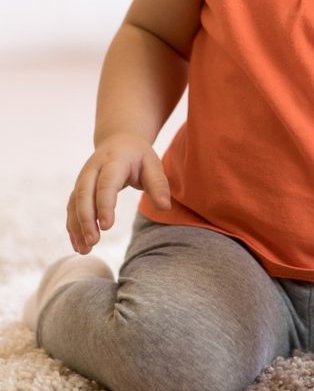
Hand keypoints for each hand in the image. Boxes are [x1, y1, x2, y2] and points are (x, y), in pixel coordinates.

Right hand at [67, 131, 171, 253]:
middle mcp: (92, 169)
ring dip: (77, 227)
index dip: (105, 204)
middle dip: (86, 219)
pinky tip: (79, 244)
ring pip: (74, 204)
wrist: (118, 140)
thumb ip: (159, 185)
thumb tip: (165, 207)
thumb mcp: (153, 164)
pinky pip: (71, 209)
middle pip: (84, 194)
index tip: (107, 226)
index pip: (106, 184)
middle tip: (94, 241)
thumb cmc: (139, 156)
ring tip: (85, 249)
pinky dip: (73, 227)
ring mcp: (82, 179)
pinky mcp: (78, 189)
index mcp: (114, 161)